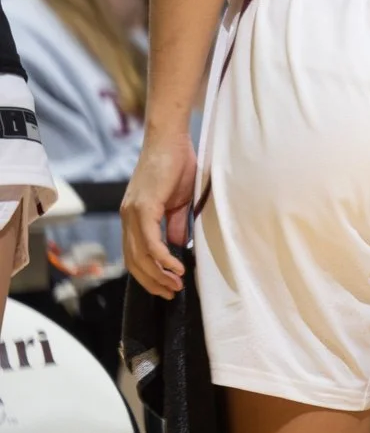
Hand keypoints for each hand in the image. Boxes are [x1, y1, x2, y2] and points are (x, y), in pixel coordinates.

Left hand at [120, 126, 198, 299]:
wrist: (170, 139)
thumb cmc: (177, 164)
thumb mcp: (179, 200)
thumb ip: (175, 224)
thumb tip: (177, 247)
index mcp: (134, 217)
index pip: (135, 255)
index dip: (149, 274)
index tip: (167, 286)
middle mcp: (128, 218)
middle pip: (133, 262)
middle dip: (152, 282)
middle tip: (171, 294)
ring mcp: (132, 214)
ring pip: (139, 256)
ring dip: (157, 275)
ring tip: (175, 285)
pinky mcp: (142, 208)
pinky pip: (149, 242)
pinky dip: (162, 258)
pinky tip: (176, 267)